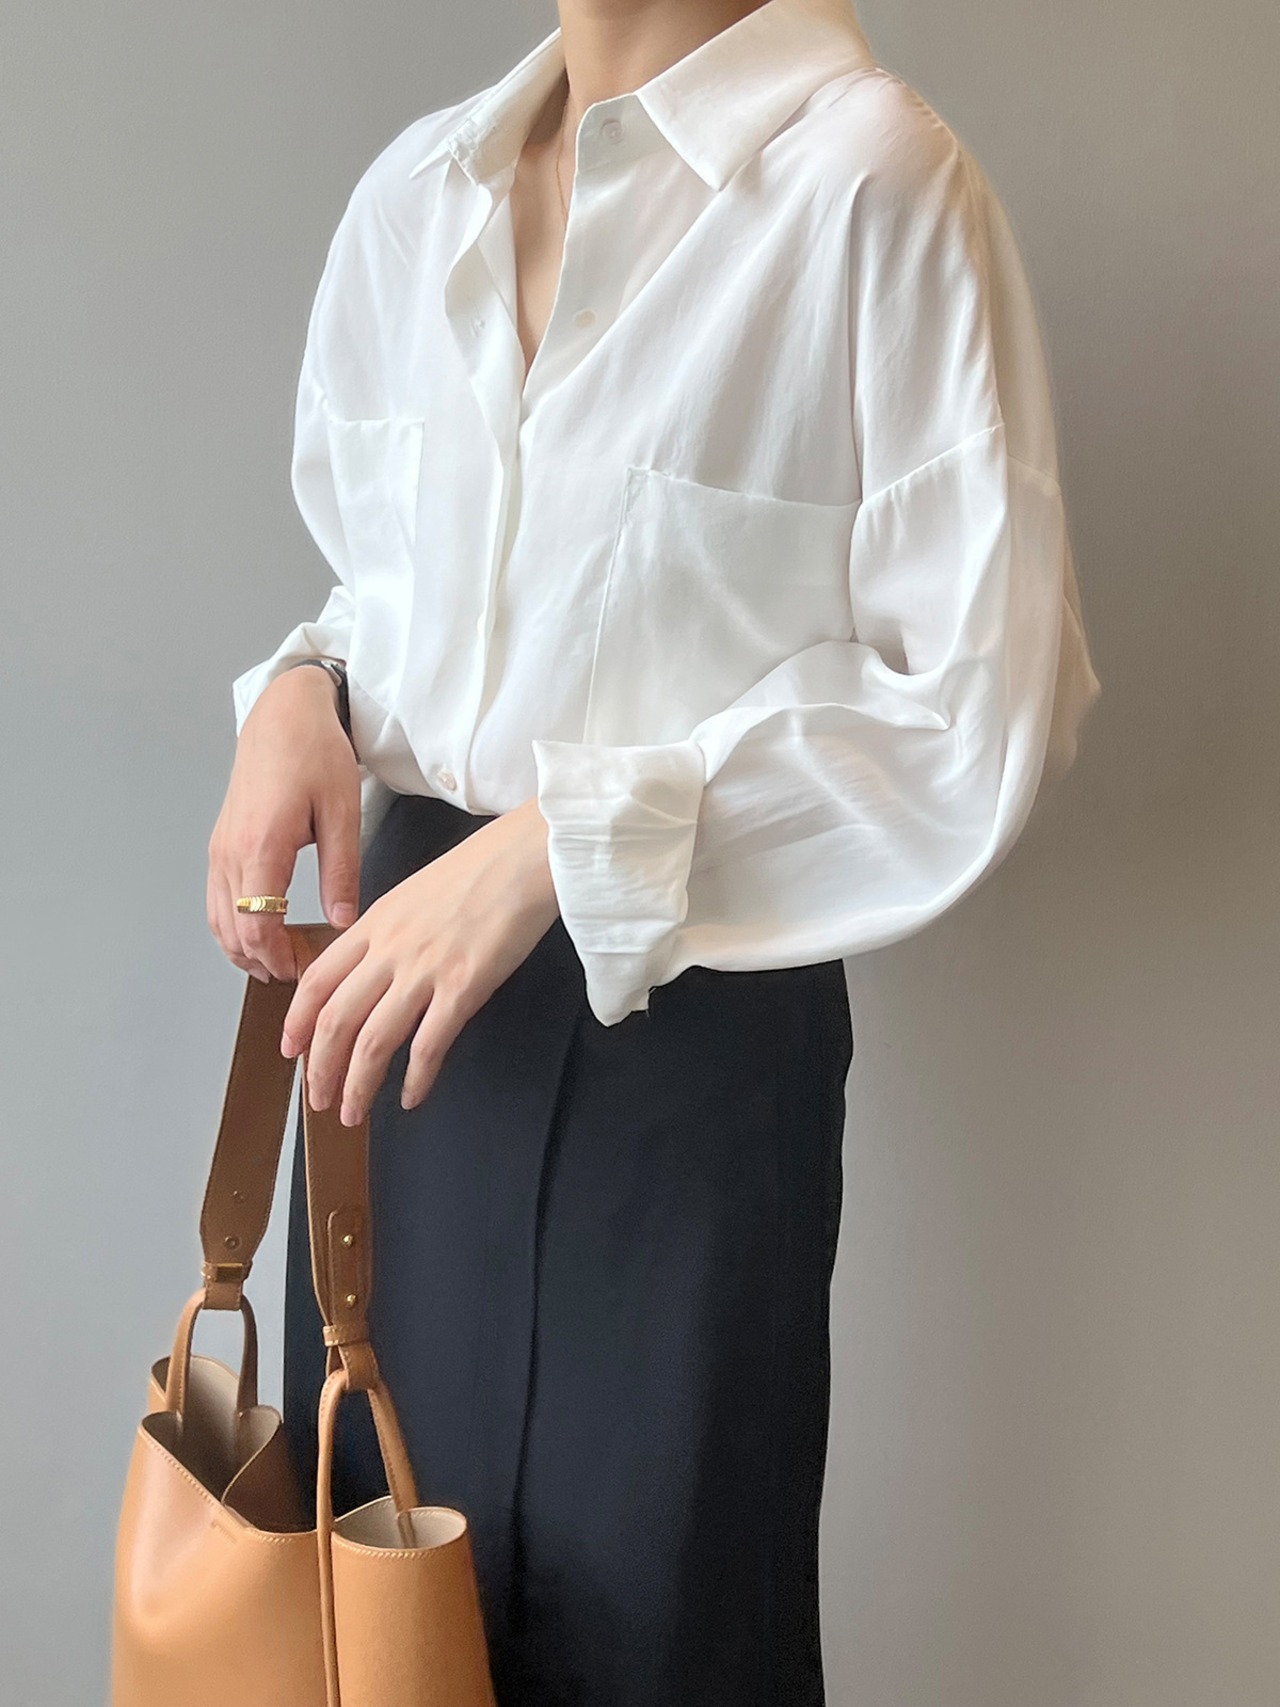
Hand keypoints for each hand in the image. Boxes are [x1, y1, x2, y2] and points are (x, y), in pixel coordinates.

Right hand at [208, 665, 360, 982]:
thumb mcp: (342, 812)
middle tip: (300, 974)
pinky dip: (234, 926)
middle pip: (233, 931)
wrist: (283, 715)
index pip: (257, 925)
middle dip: (264, 961)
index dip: (279, 958)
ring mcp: (220, 849)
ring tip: (281, 963)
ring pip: (218, 920)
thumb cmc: (315, 754)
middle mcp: (230, 852)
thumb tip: (342, 922)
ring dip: (244, 949)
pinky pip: (217, 900)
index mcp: (261, 846)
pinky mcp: (220, 844)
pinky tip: (261, 934)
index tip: (306, 971)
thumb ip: (341, 872)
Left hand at [279, 796, 558, 1122]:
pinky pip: (429, 1044)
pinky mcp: (464, 986)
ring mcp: (425, 969)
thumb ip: (386, 933)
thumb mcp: (413, 895)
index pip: (317, 981)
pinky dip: (415, 1078)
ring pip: (374, 1040)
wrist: (525, 858)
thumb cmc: (480, 872)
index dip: (297, 1023)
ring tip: (355, 1111)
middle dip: (320, 1068)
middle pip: (336, 1019)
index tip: (291, 1052)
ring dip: (358, 1084)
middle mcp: (390, 949)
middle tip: (319, 1099)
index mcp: (374, 924)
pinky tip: (411, 1096)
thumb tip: (371, 971)